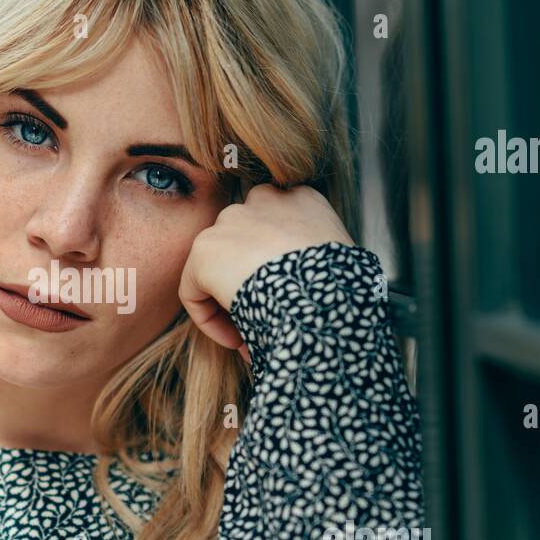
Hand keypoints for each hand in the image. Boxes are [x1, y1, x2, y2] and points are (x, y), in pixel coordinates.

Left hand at [178, 183, 354, 352]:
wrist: (325, 297)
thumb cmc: (345, 290)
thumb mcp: (342, 264)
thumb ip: (315, 261)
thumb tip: (296, 296)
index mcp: (302, 199)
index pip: (276, 227)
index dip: (275, 268)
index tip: (286, 301)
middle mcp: (263, 199)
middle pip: (244, 243)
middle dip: (249, 282)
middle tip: (267, 320)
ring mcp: (231, 221)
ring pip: (219, 267)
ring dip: (231, 301)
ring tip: (253, 336)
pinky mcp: (205, 249)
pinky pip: (194, 290)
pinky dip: (208, 319)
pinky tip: (236, 340)